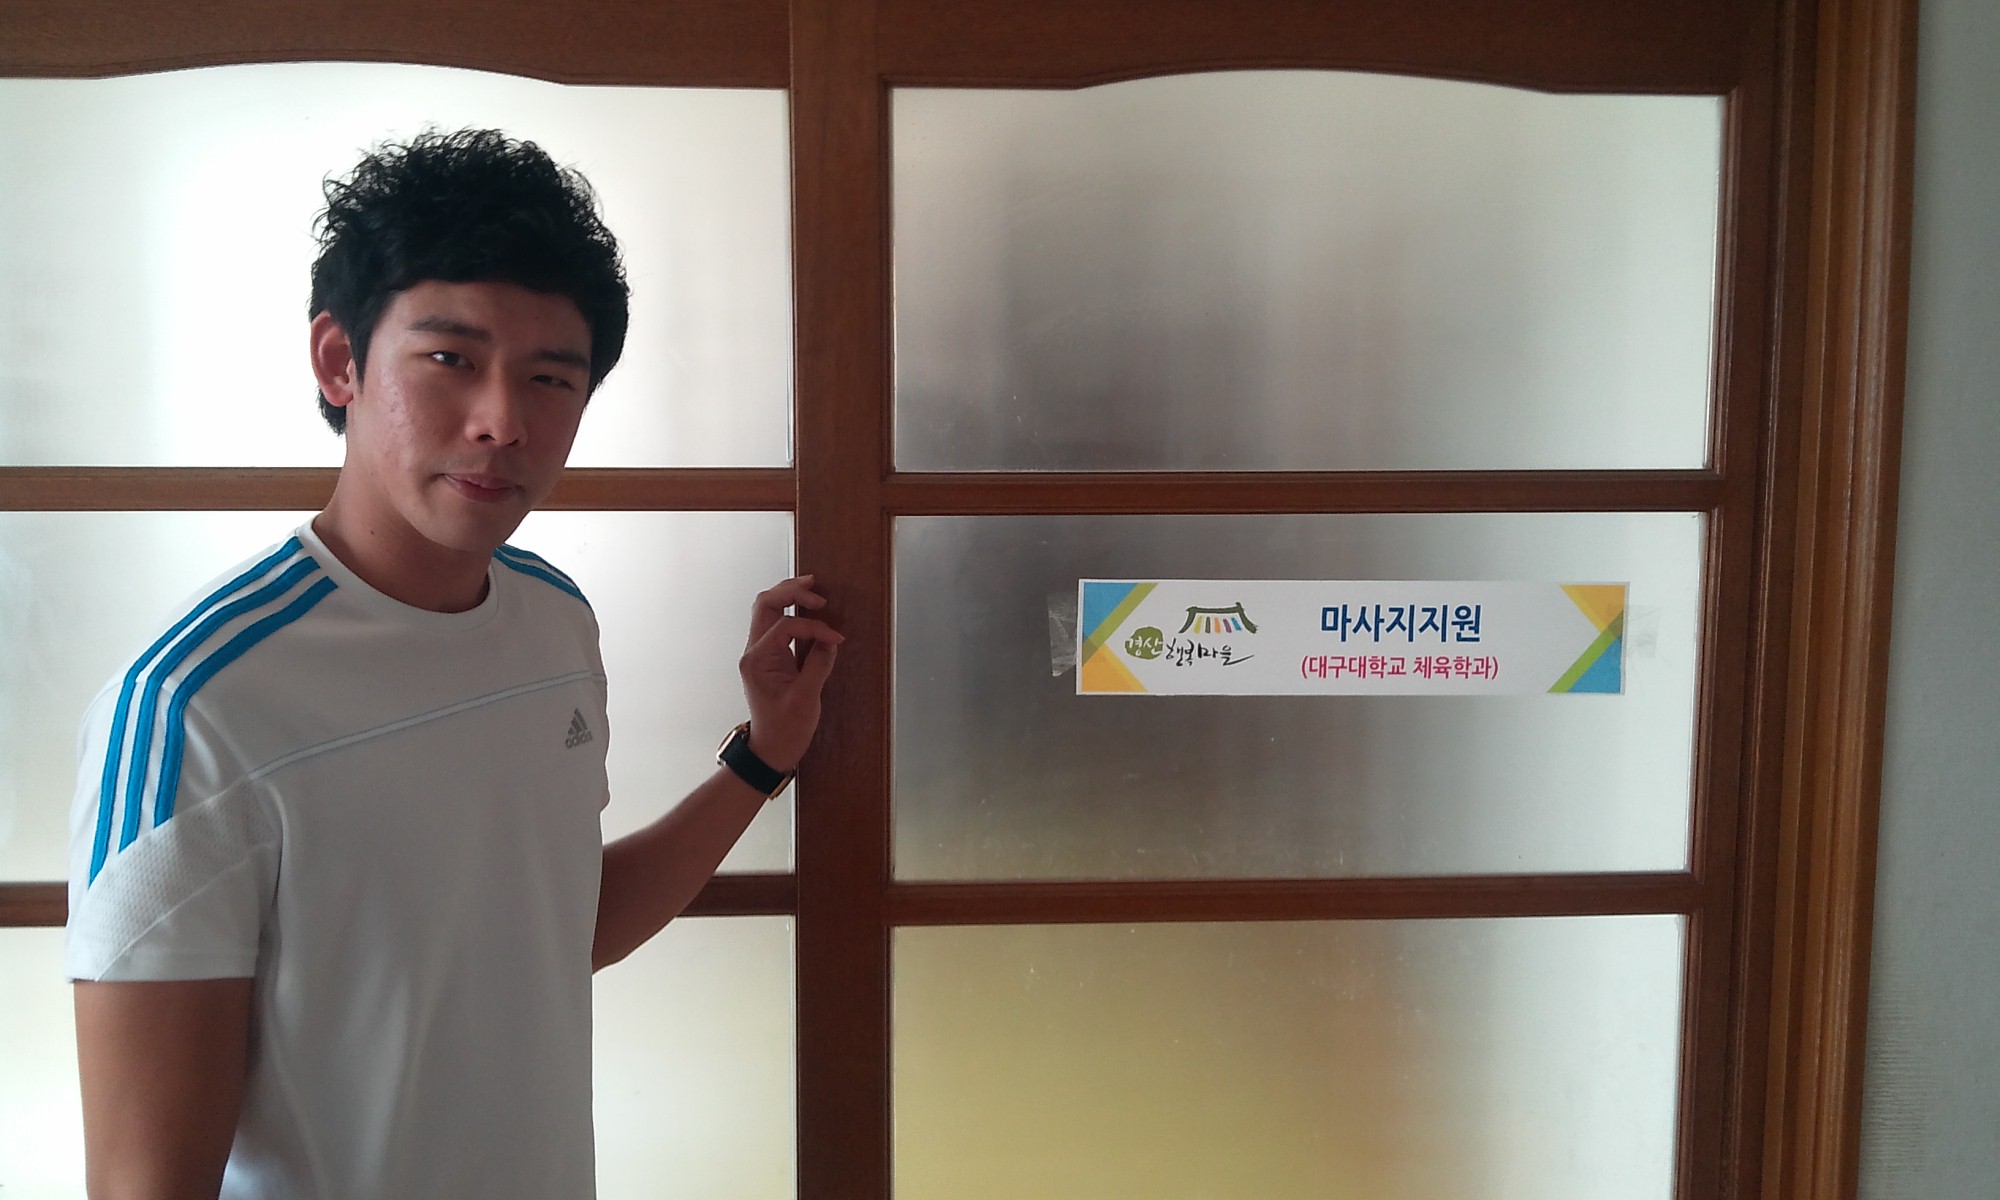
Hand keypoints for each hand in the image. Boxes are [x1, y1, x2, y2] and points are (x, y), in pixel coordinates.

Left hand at [739, 575, 842, 773]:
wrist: (771, 750)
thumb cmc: (785, 730)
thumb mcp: (806, 699)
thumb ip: (818, 665)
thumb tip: (829, 641)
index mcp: (757, 661)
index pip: (785, 626)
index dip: (814, 627)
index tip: (836, 639)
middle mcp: (753, 652)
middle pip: (765, 605)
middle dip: (791, 592)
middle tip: (816, 589)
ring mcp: (759, 653)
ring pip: (767, 609)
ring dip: (788, 596)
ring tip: (812, 590)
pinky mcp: (768, 657)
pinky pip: (775, 623)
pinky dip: (791, 611)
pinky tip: (808, 609)